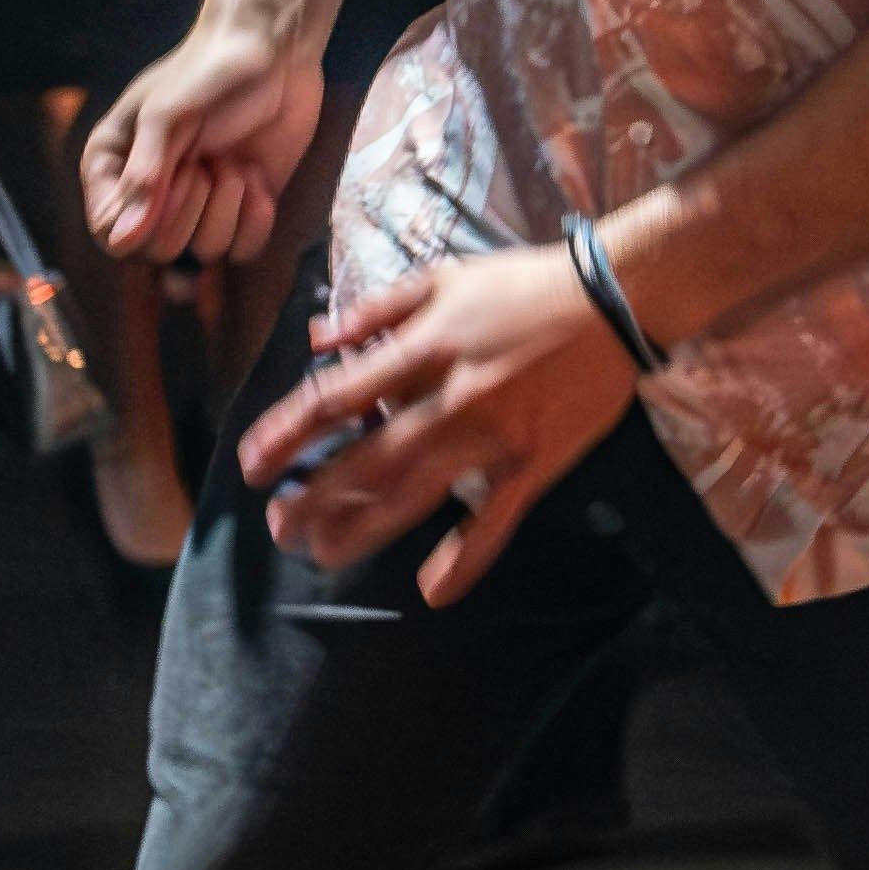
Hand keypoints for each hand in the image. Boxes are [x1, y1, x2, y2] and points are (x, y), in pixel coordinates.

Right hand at [84, 19, 328, 263]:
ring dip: (225, 208)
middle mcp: (150, 195)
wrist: (272, 54)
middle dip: (190, 209)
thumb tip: (120, 242)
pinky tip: (256, 180)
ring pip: (204, 253)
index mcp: (113, 169)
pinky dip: (254, 220)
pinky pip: (242, 250)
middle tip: (204, 163)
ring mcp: (198, 205)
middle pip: (158, 251)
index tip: (174, 177)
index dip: (145, 220)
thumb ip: (143, 178)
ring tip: (231, 163)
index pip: (111, 235)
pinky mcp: (239, 209)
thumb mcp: (166, 118)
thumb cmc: (206, 73)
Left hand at [237, 240, 633, 603]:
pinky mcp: (533, 462)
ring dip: (364, 529)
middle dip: (313, 498)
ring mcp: (492, 435)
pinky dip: (465, 558)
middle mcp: (449, 398)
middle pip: (365, 460)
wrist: (615, 299)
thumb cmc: (525, 284)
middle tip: (279, 527)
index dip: (288, 435)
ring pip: (416, 494)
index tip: (253, 467)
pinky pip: (494, 520)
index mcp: (423, 349)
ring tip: (324, 554)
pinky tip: (432, 591)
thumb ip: (376, 310)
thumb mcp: (444, 278)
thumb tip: (315, 338)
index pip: (337, 398)